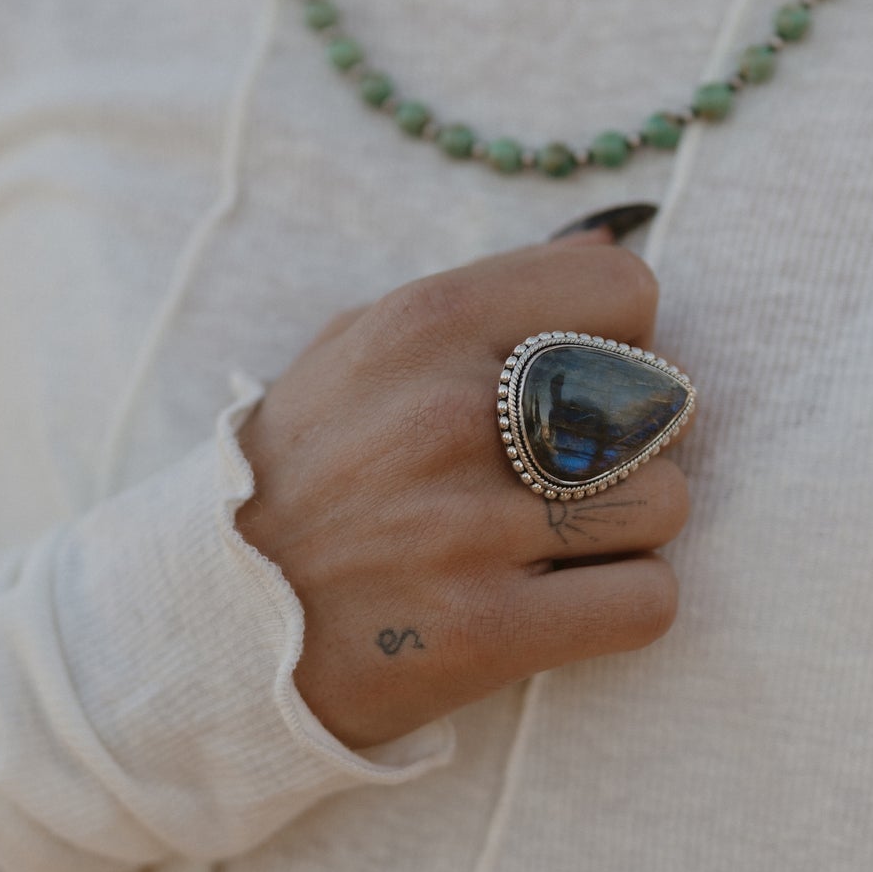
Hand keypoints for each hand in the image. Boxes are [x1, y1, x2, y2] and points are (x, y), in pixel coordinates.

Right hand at [235, 232, 691, 748]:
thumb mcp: (361, 347)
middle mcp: (448, 413)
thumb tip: (614, 240)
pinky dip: (625, 605)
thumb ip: (488, 295)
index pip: (626, 293)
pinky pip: (649, 600)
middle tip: (573, 474)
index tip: (586, 382)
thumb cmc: (305, 472)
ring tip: (555, 541)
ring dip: (630, 529)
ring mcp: (467, 527)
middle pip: (660, 399)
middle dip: (635, 440)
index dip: (625, 341)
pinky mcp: (485, 631)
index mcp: (424, 323)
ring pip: (667, 502)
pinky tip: (565, 601)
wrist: (205, 622)